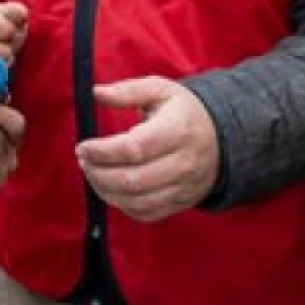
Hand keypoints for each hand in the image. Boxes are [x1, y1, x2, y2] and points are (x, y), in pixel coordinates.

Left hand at [74, 76, 218, 221]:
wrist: (221, 138)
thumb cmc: (182, 112)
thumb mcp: (160, 90)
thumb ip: (128, 91)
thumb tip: (96, 92)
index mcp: (177, 131)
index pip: (134, 148)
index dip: (102, 152)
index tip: (83, 147)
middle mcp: (183, 163)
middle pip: (133, 180)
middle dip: (98, 173)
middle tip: (83, 160)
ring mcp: (183, 187)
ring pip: (137, 201)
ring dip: (105, 191)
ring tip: (92, 173)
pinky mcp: (181, 203)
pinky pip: (146, 214)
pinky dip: (122, 205)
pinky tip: (110, 189)